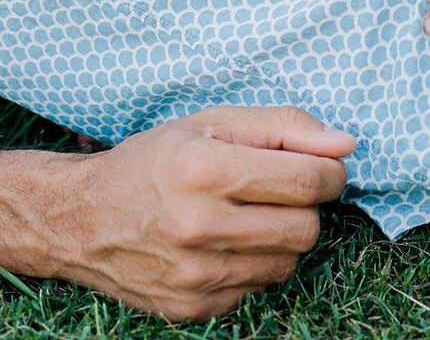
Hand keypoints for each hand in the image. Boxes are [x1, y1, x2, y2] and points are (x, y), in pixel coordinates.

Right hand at [56, 106, 354, 320]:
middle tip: (281, 188)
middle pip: (306, 227)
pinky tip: (224, 242)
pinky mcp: (195, 308)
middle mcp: (199, 225)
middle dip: (306, 204)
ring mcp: (196, 275)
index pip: (306, 180)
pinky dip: (253, 264)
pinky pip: (258, 288)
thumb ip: (282, 127)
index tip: (324, 166)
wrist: (83, 219)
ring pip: (289, 262)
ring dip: (282, 236)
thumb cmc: (153, 160)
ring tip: (248, 214)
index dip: (329, 172)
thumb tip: (346, 144)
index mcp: (203, 168)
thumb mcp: (210, 122)